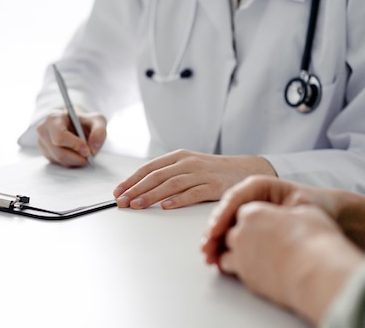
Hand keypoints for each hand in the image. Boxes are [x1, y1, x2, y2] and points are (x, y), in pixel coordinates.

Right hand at [36, 109, 106, 166]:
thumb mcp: (97, 120)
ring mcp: (43, 143)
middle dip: (77, 157)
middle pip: (59, 152)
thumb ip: (99, 131)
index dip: (74, 145)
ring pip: (60, 159)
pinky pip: (59, 163)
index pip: (60, 136)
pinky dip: (72, 162)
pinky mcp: (46, 153)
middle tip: (90, 156)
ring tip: (85, 154)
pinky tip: (77, 155)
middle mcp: (44, 130)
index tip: (87, 150)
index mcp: (54, 118)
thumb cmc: (84, 122)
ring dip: (76, 160)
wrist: (75, 125)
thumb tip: (94, 147)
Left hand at [113, 149, 276, 208]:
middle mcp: (188, 163)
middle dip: (136, 189)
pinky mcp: (214, 186)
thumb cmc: (213, 171)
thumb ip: (168, 173)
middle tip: (121, 201)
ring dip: (151, 195)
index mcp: (179, 156)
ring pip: (171, 184)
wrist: (246, 169)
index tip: (118, 191)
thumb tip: (140, 188)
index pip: (149, 168)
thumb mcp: (188, 166)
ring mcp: (201, 174)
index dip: (131, 180)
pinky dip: (178, 200)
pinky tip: (165, 206)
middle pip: (156, 176)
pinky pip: (193, 193)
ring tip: (137, 205)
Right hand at [202, 176, 364, 263]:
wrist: (331, 214)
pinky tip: (218, 259)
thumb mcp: (300, 206)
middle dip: (213, 232)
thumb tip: (256, 223)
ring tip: (209, 257)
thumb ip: (278, 213)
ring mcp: (248, 211)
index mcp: (259, 186)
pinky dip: (223, 246)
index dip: (221, 216)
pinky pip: (231, 234)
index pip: (234, 198)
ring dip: (214, 241)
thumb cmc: (318, 206)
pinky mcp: (249, 225)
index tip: (214, 232)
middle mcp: (249, 197)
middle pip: (224, 213)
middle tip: (207, 249)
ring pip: (224, 225)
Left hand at [206, 202, 363, 324]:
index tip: (260, 223)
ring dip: (233, 254)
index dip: (252, 219)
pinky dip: (239, 270)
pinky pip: (234, 272)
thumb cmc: (315, 242)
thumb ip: (290, 213)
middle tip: (255, 241)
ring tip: (250, 257)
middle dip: (240, 236)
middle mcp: (241, 233)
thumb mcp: (307, 214)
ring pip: (226, 253)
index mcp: (254, 213)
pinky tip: (252, 271)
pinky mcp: (246, 279)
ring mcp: (241, 257)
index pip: (243, 213)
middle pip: (232, 232)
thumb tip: (290, 217)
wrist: (317, 276)